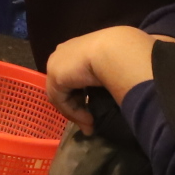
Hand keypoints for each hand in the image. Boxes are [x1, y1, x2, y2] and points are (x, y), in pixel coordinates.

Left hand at [44, 26, 161, 119]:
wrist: (114, 50)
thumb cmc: (119, 53)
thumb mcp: (110, 66)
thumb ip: (101, 79)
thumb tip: (108, 93)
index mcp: (74, 48)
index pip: (71, 76)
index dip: (80, 94)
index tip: (92, 108)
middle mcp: (61, 54)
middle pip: (64, 87)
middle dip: (76, 107)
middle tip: (90, 122)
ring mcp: (55, 65)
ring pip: (61, 96)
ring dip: (76, 113)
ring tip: (91, 125)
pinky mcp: (55, 77)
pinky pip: (62, 101)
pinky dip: (74, 113)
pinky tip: (89, 120)